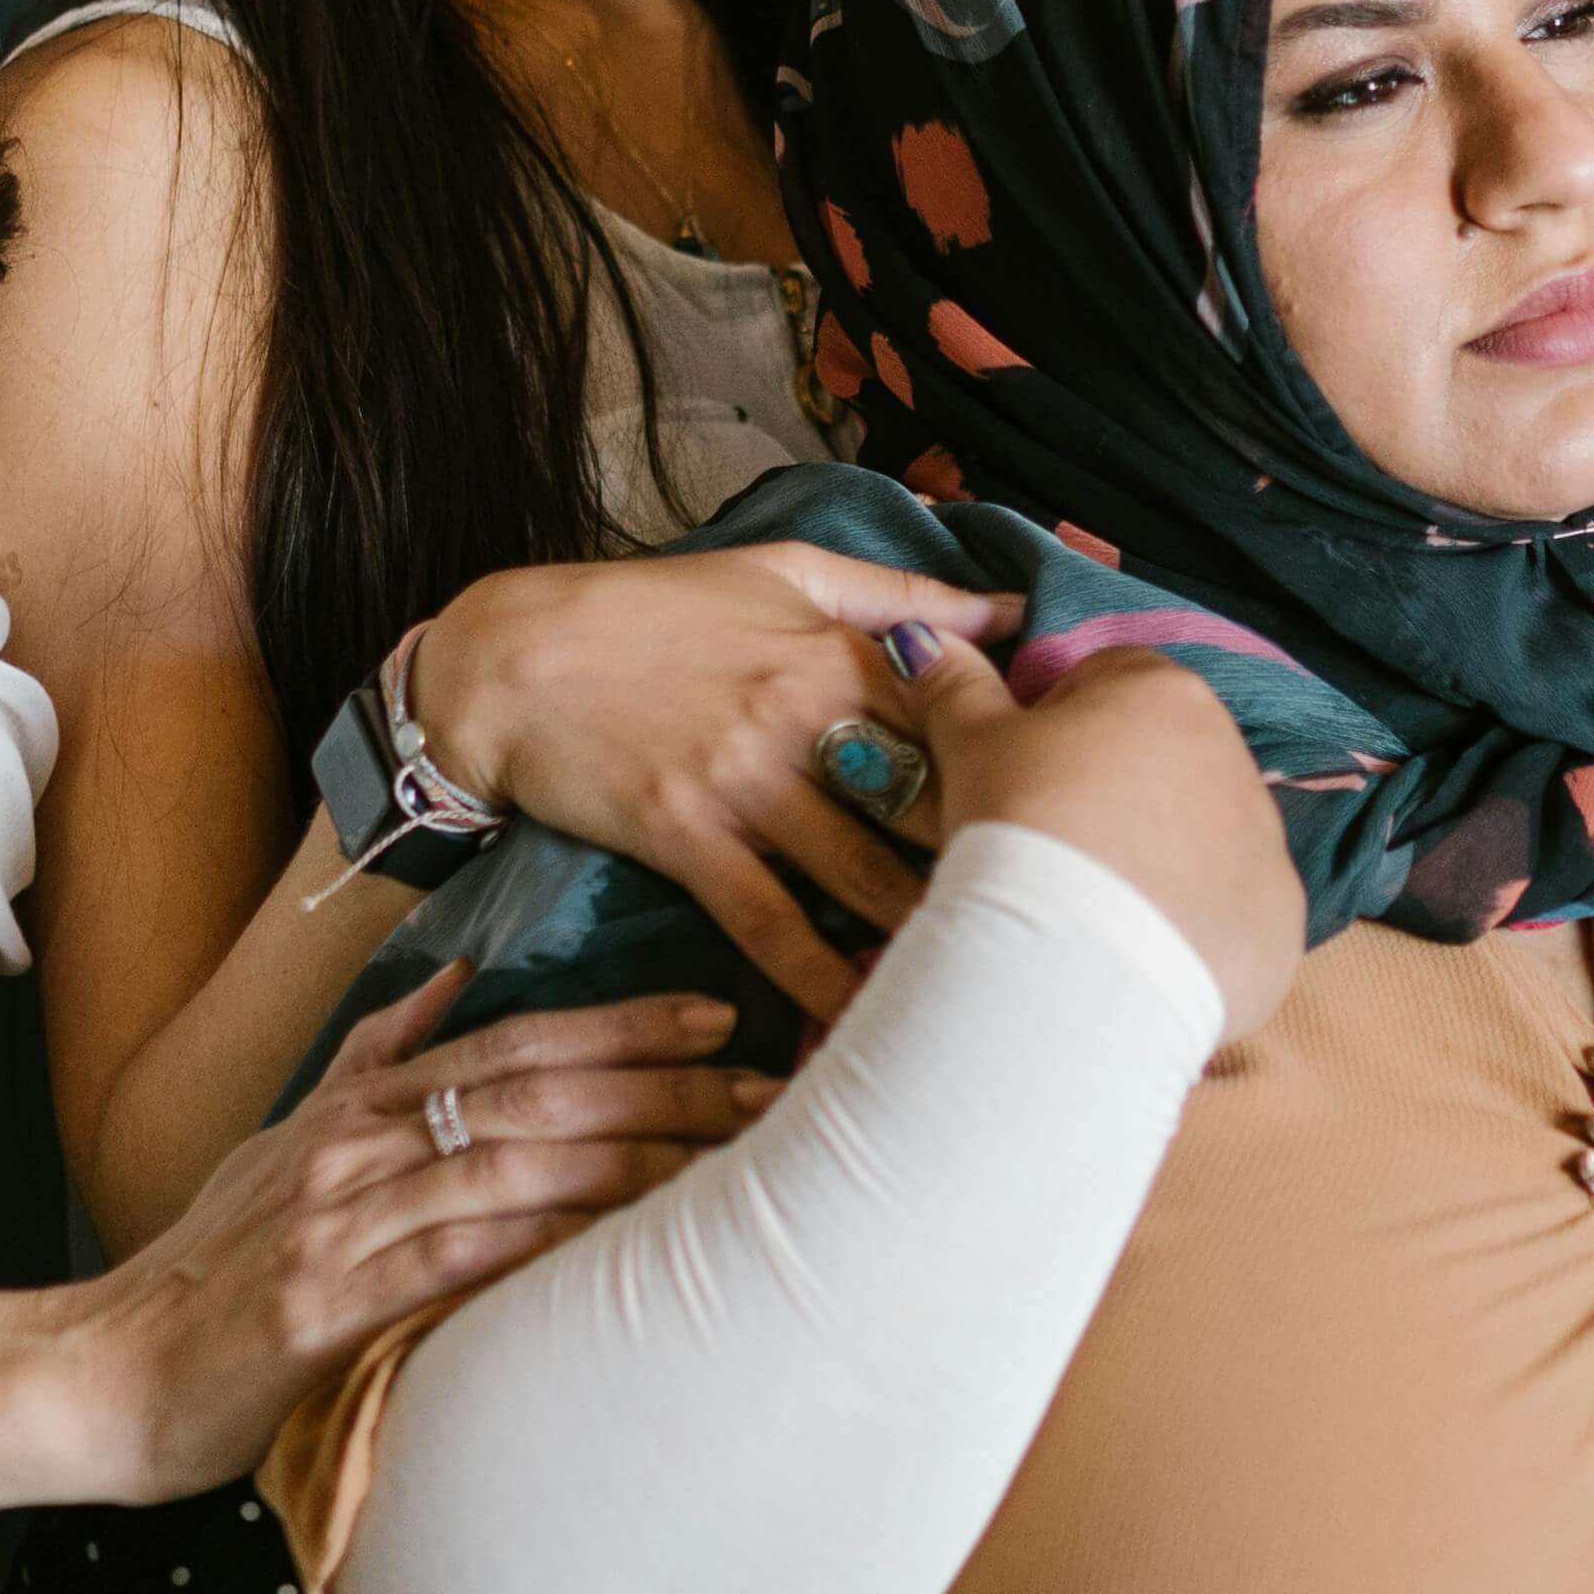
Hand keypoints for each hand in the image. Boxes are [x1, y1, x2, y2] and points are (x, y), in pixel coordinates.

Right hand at [52, 964, 761, 1498]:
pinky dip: (547, 1243)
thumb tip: (455, 980)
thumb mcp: (284, 1144)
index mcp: (357, 1108)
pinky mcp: (325, 1306)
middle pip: (535, 1094)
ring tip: (732, 1158)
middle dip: (663, 1083)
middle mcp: (356, 1148)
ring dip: (632, 1157)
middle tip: (770, 1084)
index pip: (514, 1044)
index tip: (720, 1013)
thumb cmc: (207, 1273)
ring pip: (512, 1166)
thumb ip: (372, 1061)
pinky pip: (457, 1261)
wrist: (98, 1372)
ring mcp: (340, 1222)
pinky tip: (622, 1241)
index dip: (623, 1023)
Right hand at [399, 547, 1023, 1020]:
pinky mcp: (687, 838)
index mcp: (836, 651)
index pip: (962, 720)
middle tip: (1065, 929)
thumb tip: (1011, 611)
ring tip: (998, 990)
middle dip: (1001, 865)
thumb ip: (900, 593)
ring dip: (930, 933)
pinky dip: (825, 979)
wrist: (510, 659)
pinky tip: (872, 1022)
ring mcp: (744, 782)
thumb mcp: (779, 571)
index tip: (1083, 830)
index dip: (1028, 777)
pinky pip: (773, 925)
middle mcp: (803, 718)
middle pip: (931, 804)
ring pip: (864, 874)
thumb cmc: (648, 608)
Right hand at [903, 625, 1305, 1038]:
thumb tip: (924, 638)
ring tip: (1091, 906)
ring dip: (1156, 857)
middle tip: (1051, 847)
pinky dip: (1191, 925)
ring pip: (1202, 836)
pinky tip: (1137, 952)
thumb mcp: (971, 747)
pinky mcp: (1279, 923)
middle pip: (1163, 759)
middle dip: (1113, 791)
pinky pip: (1232, 912)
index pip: (1107, 681)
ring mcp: (1266, 844)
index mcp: (1168, 692)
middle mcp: (1236, 756)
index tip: (1022, 779)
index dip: (1055, 725)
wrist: (1073, 965)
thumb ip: (955, 685)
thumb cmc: (1021, 828)